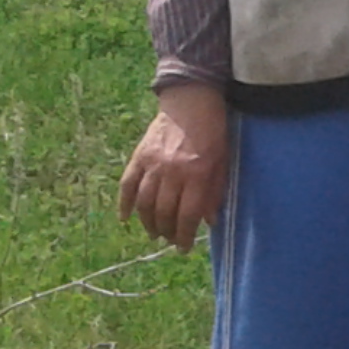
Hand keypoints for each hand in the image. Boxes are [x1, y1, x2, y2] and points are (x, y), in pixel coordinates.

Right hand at [118, 81, 228, 251]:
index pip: (188, 214)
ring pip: (145, 203)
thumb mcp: (224, 161)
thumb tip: (209, 221)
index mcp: (198, 173)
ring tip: (153, 233)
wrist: (191, 100)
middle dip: (167, 232)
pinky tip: (125, 218)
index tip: (184, 248)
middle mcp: (173, 171)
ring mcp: (152, 164)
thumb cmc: (213, 132)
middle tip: (170, 241)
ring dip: (148, 223)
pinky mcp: (138, 156)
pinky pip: (127, 185)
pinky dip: (124, 204)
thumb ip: (216, 191)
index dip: (185, 235)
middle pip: (164, 212)